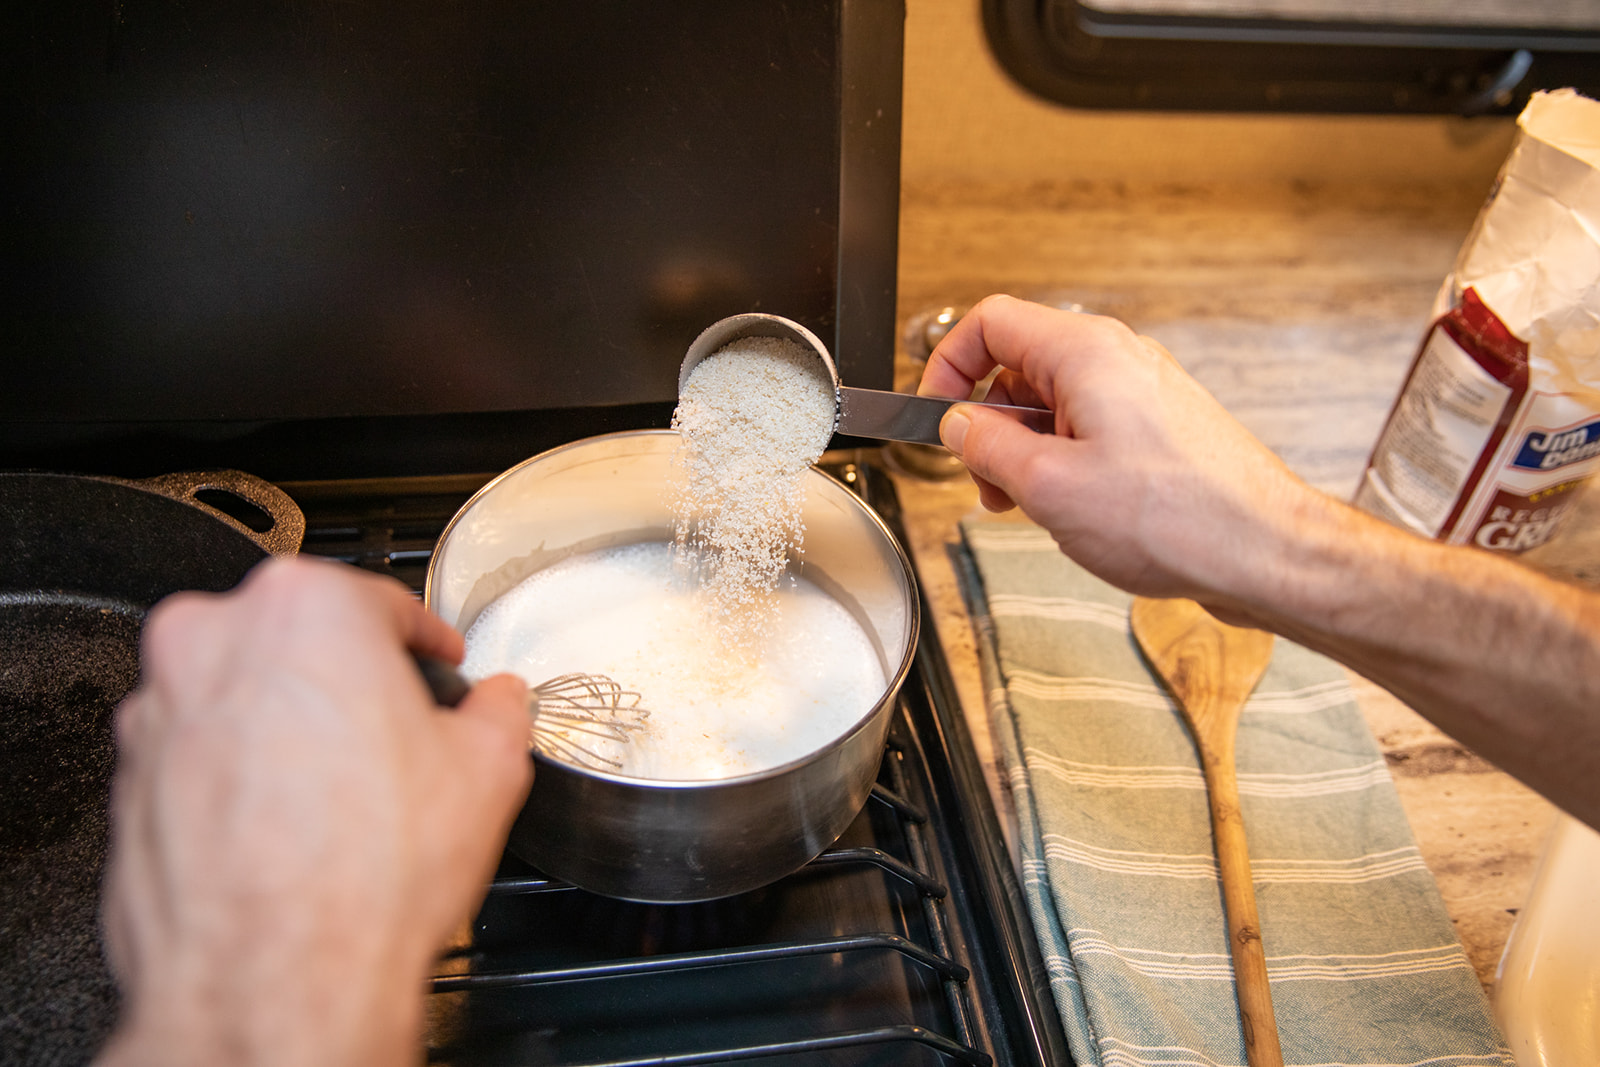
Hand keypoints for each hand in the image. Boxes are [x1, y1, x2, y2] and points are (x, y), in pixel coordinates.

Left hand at [96, 557, 531, 1066]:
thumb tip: (500, 704)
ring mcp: (158, 713)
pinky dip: (244, 779)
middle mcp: (214, 641)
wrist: (273, 985)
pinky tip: (296, 831)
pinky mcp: (130, 781)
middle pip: (303, 641)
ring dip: (292, 728)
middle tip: (397, 737)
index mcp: (304, 607)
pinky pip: (202, 757)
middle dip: (351, 682)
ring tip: (347, 798)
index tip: (438, 662)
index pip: (383, 601)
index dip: (427, 642)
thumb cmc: (362, 875)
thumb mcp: (487, 769)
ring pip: (245, 696)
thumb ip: (498, 710)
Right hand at [919, 294, 1321, 609]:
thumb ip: (986, 448)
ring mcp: (1143, 395)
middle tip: (985, 479)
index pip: (991, 323)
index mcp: (1087, 353)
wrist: (1264, 554)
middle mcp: (1118, 361)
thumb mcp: (1048, 486)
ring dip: (1025, 454)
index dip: (948, 364)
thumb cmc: (1180, 518)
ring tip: (1030, 506)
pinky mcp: (1160, 431)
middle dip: (988, 425)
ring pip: (1053, 406)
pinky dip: (1064, 466)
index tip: (934, 412)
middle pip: (1020, 368)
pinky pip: (1089, 431)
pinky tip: (1073, 513)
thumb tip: (957, 427)